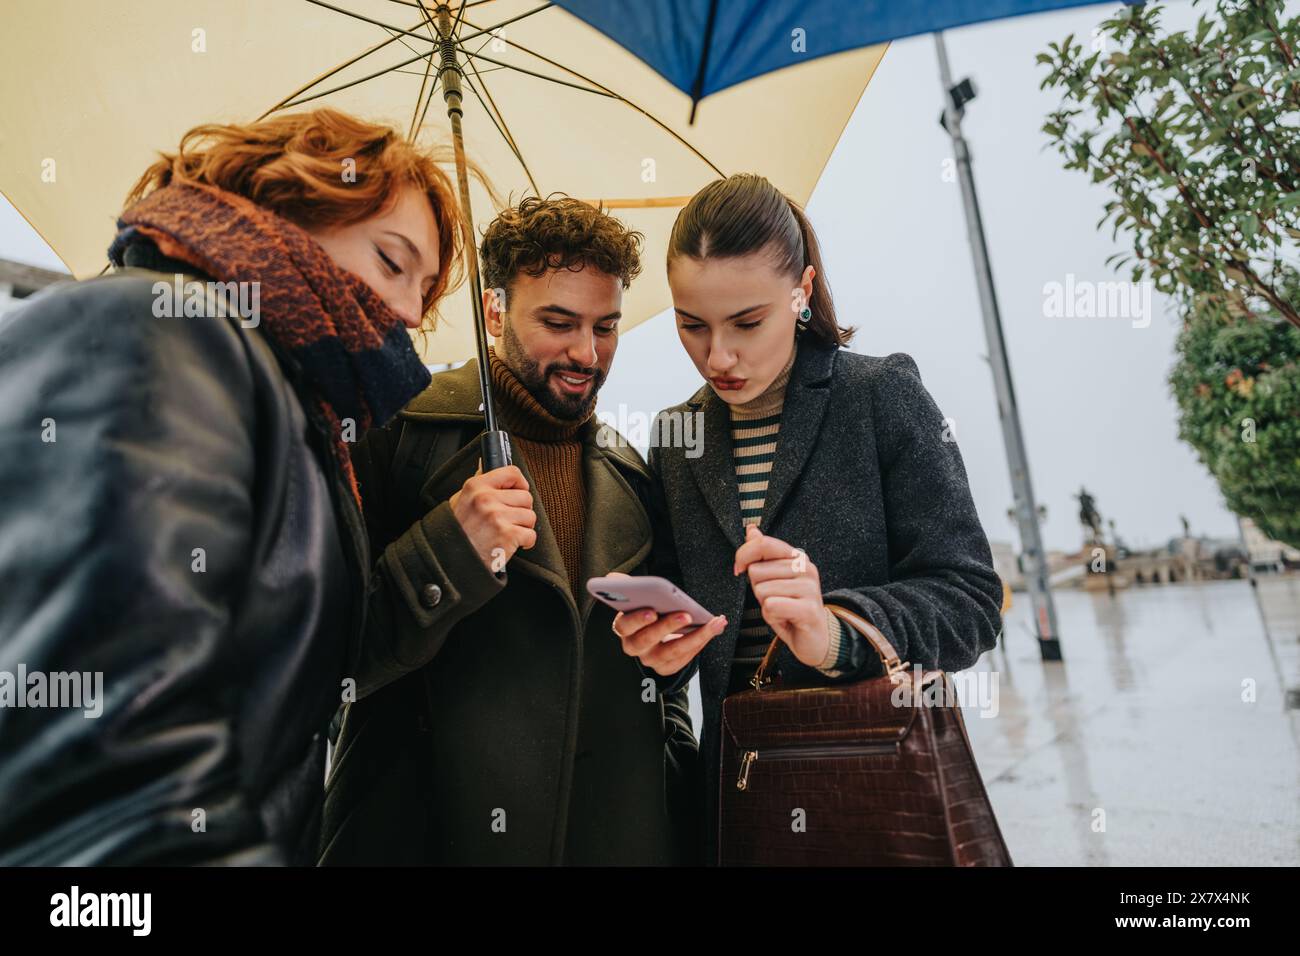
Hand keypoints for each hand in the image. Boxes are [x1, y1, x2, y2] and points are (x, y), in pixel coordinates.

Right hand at [448, 460, 537, 572]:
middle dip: (521, 510)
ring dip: (523, 527)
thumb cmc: (457, 532)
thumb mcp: (460, 500)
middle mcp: (486, 499)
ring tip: (507, 533)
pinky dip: (525, 542)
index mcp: (475, 486)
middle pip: (526, 496)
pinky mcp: (507, 535)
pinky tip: (510, 544)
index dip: (520, 483)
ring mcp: (497, 517)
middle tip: (509, 520)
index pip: (512, 472)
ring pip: (530, 516)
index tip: (518, 492)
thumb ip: (478, 483)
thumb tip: (485, 464)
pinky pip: (531, 535)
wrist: (452, 561)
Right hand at [607, 572, 726, 676]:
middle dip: (667, 627)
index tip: (652, 611)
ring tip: (713, 622)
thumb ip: (625, 585)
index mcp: (623, 627)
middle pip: (647, 641)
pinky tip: (713, 628)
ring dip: (694, 637)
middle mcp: (634, 646)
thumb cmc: (646, 608)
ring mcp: (650, 660)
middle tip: (685, 614)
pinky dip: (700, 643)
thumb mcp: (635, 596)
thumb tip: (611, 579)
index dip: (637, 620)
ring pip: (671, 652)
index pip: (624, 625)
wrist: (656, 631)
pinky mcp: (666, 668)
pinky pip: (684, 659)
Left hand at [733, 524, 827, 667]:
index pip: (763, 544)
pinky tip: (785, 619)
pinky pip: (771, 606)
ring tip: (782, 610)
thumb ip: (763, 554)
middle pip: (756, 571)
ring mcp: (809, 588)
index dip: (743, 555)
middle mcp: (806, 568)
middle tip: (776, 599)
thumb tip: (751, 530)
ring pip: (761, 590)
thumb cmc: (791, 608)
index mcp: (797, 557)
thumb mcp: (773, 578)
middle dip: (758, 589)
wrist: (814, 638)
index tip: (739, 570)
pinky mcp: (809, 609)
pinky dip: (772, 616)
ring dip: (765, 605)